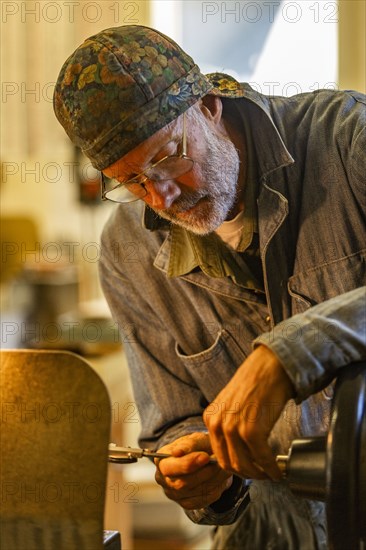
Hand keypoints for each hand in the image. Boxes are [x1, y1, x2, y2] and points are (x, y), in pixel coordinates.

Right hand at [154, 432, 232, 509]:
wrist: (203, 457)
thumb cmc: (197, 445)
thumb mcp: (194, 439)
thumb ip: (188, 445)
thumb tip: (178, 452)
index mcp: (160, 460)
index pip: (169, 468)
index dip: (187, 464)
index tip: (205, 456)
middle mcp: (163, 480)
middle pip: (181, 483)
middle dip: (204, 473)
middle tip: (220, 462)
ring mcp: (174, 494)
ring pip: (194, 492)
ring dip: (213, 480)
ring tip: (224, 467)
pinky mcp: (187, 503)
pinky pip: (203, 500)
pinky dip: (215, 489)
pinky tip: (221, 477)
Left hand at [203, 345, 294, 480]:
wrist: (270, 367)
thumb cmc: (255, 384)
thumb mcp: (231, 404)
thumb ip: (227, 424)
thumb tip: (237, 449)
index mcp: (210, 418)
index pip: (218, 454)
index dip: (234, 466)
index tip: (248, 469)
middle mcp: (217, 423)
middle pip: (229, 464)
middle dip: (246, 474)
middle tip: (261, 476)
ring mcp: (233, 428)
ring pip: (244, 466)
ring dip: (259, 475)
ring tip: (270, 474)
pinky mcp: (252, 431)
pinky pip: (262, 459)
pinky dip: (271, 469)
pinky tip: (278, 470)